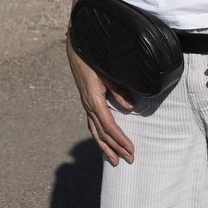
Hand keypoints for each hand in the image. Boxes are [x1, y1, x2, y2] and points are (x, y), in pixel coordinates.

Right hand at [66, 40, 135, 164]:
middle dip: (115, 148)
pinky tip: (105, 142)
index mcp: (94, 99)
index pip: (108, 126)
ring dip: (106, 147)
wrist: (77, 47)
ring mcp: (86, 104)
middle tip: (128, 160)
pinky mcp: (87, 101)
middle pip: (102, 133)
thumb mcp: (108, 73)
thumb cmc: (93, 58)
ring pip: (95, 131)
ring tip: (115, 160)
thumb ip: (119, 91)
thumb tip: (129, 108)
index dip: (120, 139)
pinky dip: (100, 136)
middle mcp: (88, 105)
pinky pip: (93, 123)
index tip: (131, 149)